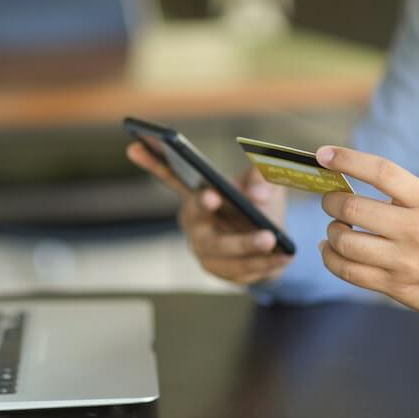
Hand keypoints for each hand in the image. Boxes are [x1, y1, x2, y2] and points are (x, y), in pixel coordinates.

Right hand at [127, 141, 291, 284]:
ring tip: (270, 238)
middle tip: (214, 196)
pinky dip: (262, 263)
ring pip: (219, 249)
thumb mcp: (266, 182)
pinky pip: (239, 270)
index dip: (152, 162)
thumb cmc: (260, 207)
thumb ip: (263, 178)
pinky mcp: (221, 271)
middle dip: (202, 207)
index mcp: (197, 194)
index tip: (136, 146)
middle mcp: (194, 222)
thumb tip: (257, 194)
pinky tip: (282, 255)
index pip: (169, 176)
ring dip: (245, 244)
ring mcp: (205, 250)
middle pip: (193, 215)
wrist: (273, 244)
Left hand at [315, 146, 418, 328]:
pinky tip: (331, 250)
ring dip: (331, 231)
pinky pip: (348, 272)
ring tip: (336, 228)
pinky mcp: (397, 287)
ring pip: (344, 242)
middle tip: (330, 202)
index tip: (324, 155)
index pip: (382, 171)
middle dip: (330, 202)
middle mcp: (416, 229)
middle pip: (352, 208)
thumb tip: (350, 188)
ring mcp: (405, 261)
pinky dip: (331, 258)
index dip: (348, 160)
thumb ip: (402, 196)